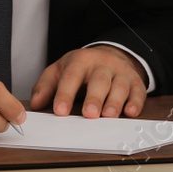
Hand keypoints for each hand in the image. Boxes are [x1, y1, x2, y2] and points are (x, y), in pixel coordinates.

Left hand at [30, 46, 147, 118]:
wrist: (109, 55)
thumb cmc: (81, 68)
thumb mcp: (59, 70)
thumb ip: (45, 86)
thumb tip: (35, 105)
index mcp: (80, 61)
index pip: (72, 76)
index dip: (65, 93)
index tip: (60, 111)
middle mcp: (102, 64)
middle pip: (99, 80)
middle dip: (94, 98)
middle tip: (89, 114)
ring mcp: (120, 72)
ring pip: (120, 86)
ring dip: (115, 102)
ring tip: (108, 116)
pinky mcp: (135, 82)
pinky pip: (138, 91)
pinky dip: (136, 103)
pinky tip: (130, 112)